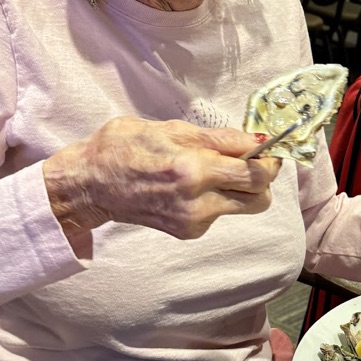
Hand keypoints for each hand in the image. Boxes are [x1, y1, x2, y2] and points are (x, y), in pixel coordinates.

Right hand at [44, 117, 280, 241]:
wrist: (91, 184)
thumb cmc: (124, 148)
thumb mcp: (170, 129)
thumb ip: (217, 139)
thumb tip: (254, 142)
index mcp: (193, 169)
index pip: (255, 172)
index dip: (270, 159)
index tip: (268, 149)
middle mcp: (197, 201)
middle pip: (260, 197)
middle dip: (262, 177)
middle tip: (250, 160)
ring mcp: (193, 220)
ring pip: (243, 207)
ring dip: (240, 189)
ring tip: (216, 171)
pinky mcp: (188, 232)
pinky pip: (221, 214)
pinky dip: (218, 198)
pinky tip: (193, 186)